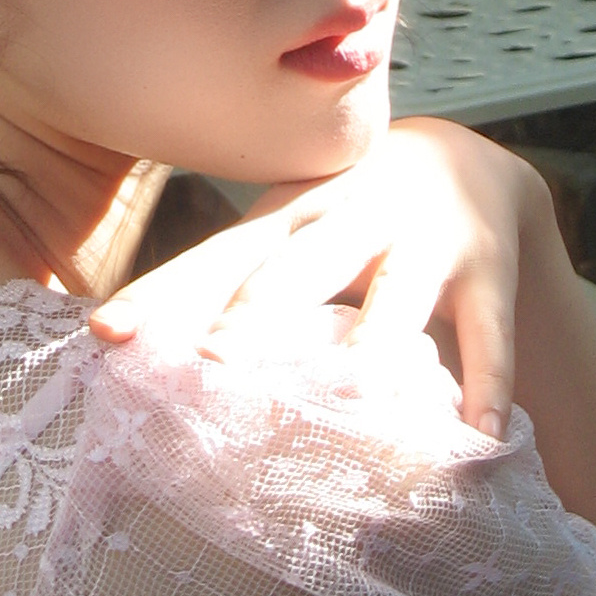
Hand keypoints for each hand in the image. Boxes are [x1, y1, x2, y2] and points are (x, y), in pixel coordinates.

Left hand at [88, 116, 557, 437]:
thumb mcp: (288, 230)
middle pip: (299, 266)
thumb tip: (108, 340)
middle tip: (213, 360)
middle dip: (257, 309)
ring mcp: (423, 239)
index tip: (106, 332)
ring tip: (355, 396)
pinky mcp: (486, 268)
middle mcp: (350, 217)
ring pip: (397, 294)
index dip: (164, 294)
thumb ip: (223, 282)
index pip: (216, 256)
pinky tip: (481, 434)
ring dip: (376, 341)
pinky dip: (489, 380)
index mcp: (288, 213)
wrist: (466, 160)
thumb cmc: (342, 216)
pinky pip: (489, 330)